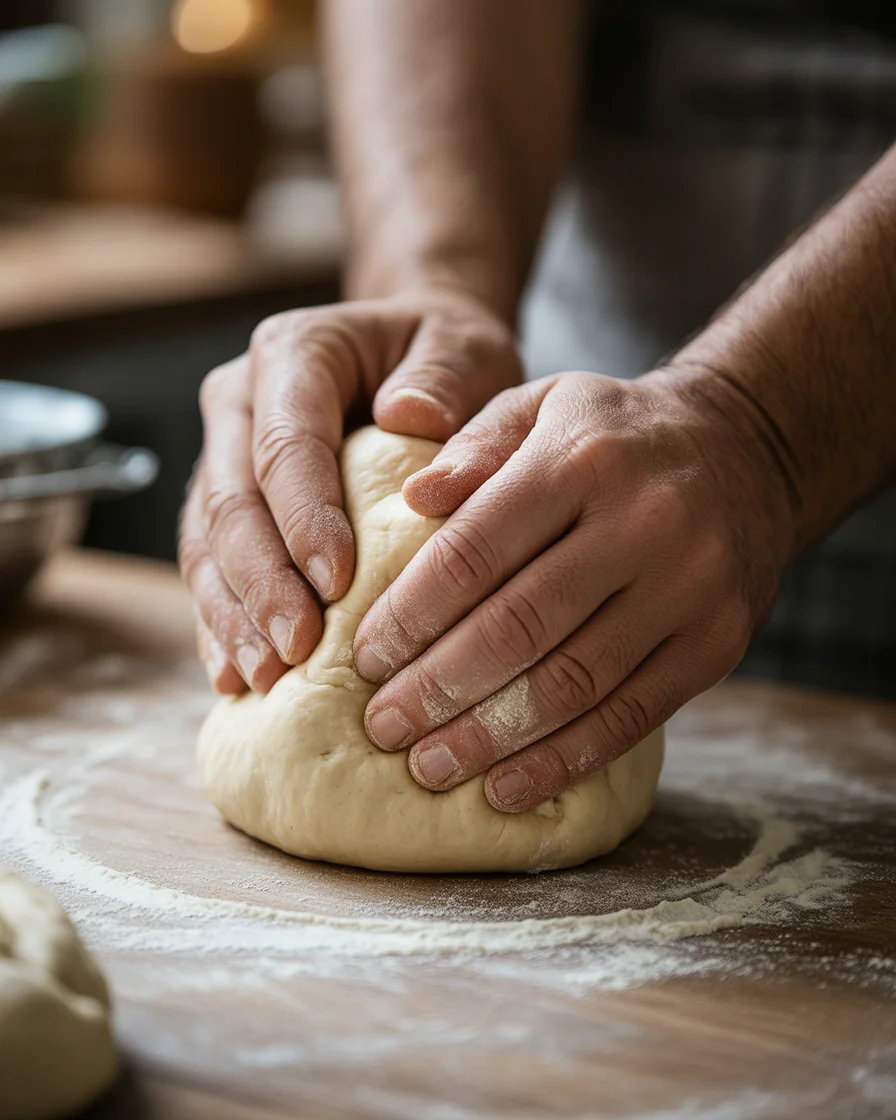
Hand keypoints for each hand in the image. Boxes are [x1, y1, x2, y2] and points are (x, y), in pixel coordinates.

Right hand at [179, 292, 520, 692]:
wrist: (411, 353)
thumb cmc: (443, 354)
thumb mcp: (462, 347)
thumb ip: (442, 376)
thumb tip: (411, 417)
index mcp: (293, 353)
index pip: (286, 443)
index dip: (303, 517)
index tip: (335, 583)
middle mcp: (241, 401)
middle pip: (232, 501)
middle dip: (262, 583)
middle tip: (295, 650)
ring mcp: (223, 453)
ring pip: (207, 542)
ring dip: (234, 615)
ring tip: (265, 677)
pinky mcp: (224, 502)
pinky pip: (208, 567)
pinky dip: (222, 622)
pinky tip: (238, 675)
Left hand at [355, 370, 794, 811]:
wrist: (749, 450)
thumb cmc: (616, 436)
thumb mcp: (545, 405)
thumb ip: (476, 445)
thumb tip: (411, 499)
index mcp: (579, 460)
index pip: (474, 551)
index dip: (411, 615)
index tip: (363, 660)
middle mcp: (641, 523)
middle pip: (518, 627)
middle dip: (438, 687)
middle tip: (381, 728)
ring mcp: (688, 588)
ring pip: (572, 683)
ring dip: (491, 737)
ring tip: (428, 766)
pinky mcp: (718, 642)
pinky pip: (631, 716)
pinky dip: (563, 760)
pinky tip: (506, 787)